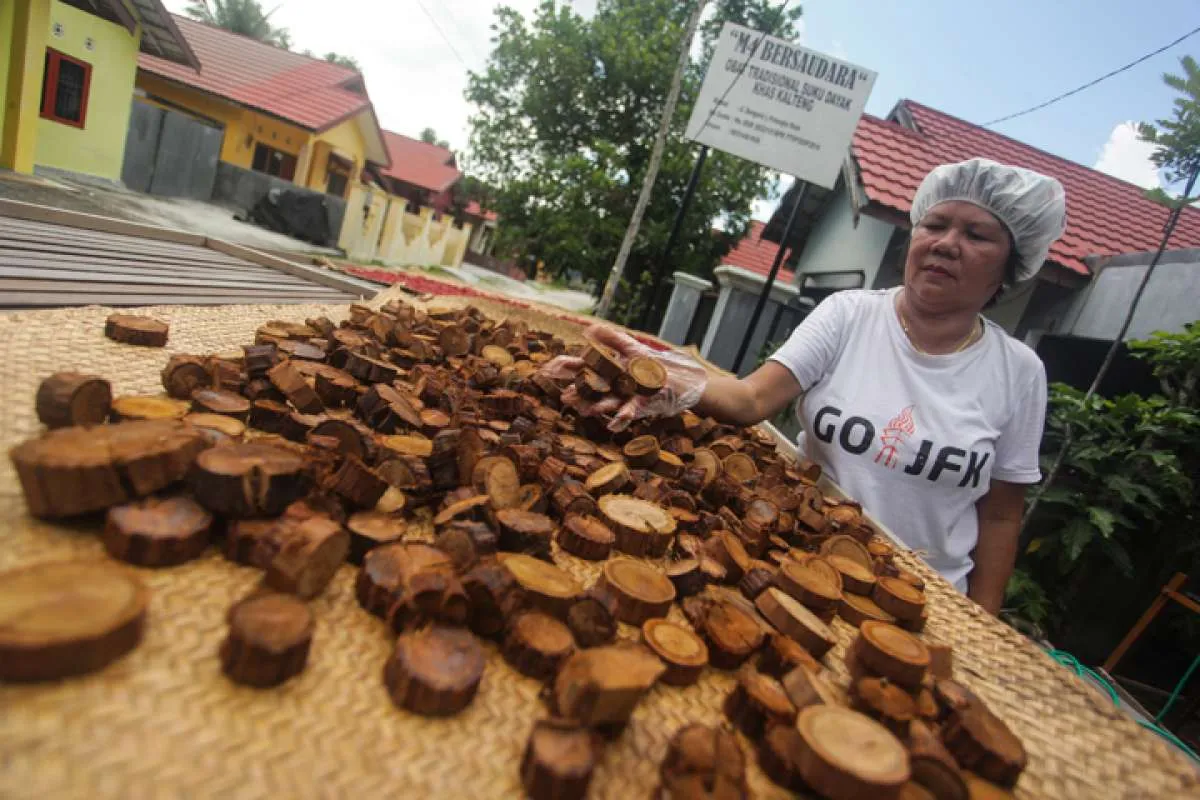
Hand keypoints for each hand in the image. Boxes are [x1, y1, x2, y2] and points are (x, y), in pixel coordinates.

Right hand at [537, 324, 707, 431]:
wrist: (678, 379)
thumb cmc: (651, 363)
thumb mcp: (631, 347)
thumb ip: (610, 338)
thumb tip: (588, 328)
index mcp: (605, 370)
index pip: (580, 368)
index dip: (564, 368)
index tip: (547, 369)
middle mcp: (610, 386)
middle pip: (590, 389)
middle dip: (578, 393)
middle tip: (565, 397)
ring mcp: (623, 397)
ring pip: (606, 403)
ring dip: (596, 407)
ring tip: (586, 411)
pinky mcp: (639, 405)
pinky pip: (629, 412)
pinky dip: (623, 417)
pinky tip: (616, 422)